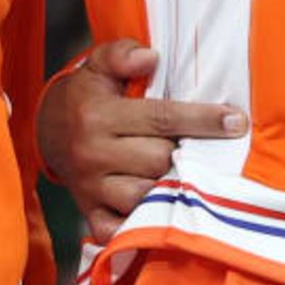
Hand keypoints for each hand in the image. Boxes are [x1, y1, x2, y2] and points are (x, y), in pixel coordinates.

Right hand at [36, 42, 244, 243]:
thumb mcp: (98, 66)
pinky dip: (142, 223)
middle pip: (159, 159)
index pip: (161, 118)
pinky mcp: (90, 214)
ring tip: (180, 173)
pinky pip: (121, 229)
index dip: (203, 120)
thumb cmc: (87, 96)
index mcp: (97, 116)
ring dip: (168, 186)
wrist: (47, 131)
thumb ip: (122, 55)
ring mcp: (90, 188)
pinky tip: (160, 209)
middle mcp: (92, 153)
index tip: (237, 121)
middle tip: (194, 146)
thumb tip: (150, 57)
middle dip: (183, 153)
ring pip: (146, 195)